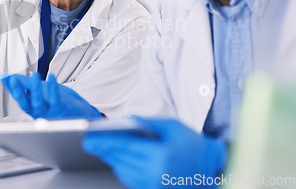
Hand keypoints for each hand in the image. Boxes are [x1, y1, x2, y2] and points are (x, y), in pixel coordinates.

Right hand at [1, 72, 101, 119]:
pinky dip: (52, 88)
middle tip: (13, 79)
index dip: (11, 87)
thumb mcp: (38, 89)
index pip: (18, 96)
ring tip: (34, 74)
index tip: (5, 77)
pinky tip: (51, 77)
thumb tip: (5, 75)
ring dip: (35, 89)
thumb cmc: (56, 101)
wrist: (78, 112)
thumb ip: (23, 83)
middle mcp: (37, 112)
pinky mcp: (60, 111)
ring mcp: (48, 113)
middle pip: (24, 103)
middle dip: (18, 92)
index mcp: (30, 107)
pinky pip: (55, 100)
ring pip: (38, 102)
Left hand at [82, 117, 226, 188]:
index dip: (104, 143)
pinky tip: (118, 159)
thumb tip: (128, 120)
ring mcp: (154, 185)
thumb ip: (149, 122)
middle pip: (121, 160)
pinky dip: (122, 168)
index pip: (125, 148)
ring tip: (101, 148)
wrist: (214, 171)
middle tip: (89, 142)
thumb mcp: (174, 127)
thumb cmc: (195, 147)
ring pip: (124, 171)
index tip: (89, 139)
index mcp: (160, 156)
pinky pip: (131, 180)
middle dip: (104, 150)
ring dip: (112, 160)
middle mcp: (155, 174)